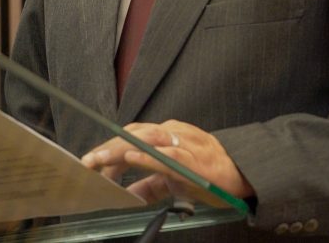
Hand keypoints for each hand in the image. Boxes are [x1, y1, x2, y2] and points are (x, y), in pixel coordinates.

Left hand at [80, 120, 253, 207]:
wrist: (240, 172)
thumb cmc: (206, 173)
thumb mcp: (173, 178)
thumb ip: (149, 184)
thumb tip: (127, 195)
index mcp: (164, 134)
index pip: (130, 136)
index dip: (108, 147)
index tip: (90, 163)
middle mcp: (171, 133)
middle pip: (134, 134)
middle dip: (108, 147)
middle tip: (87, 161)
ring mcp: (183, 143)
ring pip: (147, 139)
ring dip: (121, 148)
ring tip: (100, 159)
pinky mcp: (194, 158)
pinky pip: (168, 155)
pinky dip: (148, 156)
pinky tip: (132, 157)